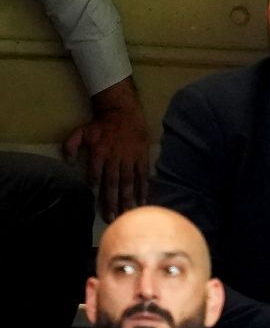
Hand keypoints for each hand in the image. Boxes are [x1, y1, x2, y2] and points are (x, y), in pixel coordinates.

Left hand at [62, 77, 148, 221]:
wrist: (123, 110)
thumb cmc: (102, 124)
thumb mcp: (81, 131)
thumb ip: (71, 145)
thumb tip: (67, 162)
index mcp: (100, 152)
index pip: (96, 175)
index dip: (96, 189)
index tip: (97, 204)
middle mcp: (115, 157)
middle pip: (113, 183)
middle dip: (112, 201)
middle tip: (112, 217)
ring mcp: (130, 158)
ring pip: (128, 181)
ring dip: (128, 198)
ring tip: (127, 212)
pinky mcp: (142, 156)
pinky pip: (143, 175)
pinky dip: (143, 188)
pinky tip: (143, 200)